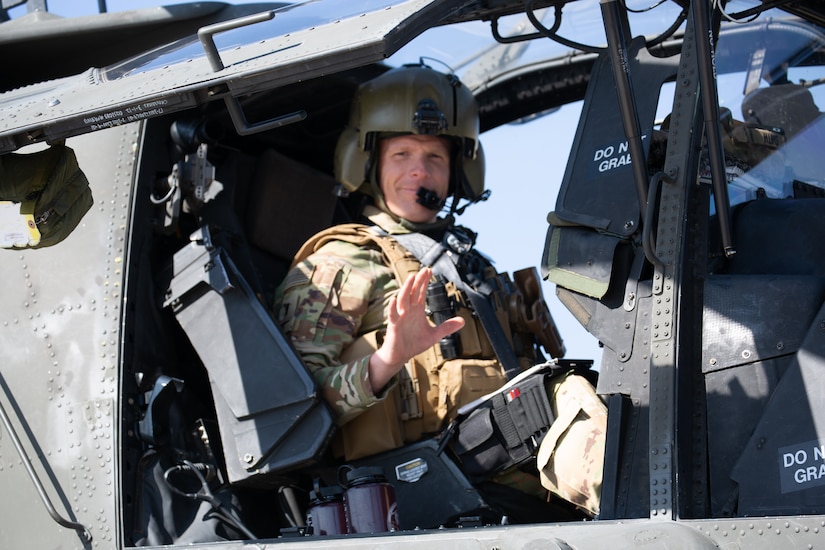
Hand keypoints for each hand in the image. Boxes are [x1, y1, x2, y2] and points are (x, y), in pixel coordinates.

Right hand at [368, 267, 464, 391]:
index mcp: (417, 311)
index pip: (421, 293)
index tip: (429, 270)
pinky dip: (392, 307)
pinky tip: (394, 300)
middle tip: (424, 269)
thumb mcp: (434, 335)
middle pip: (413, 292)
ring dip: (406, 288)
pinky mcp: (393, 326)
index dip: (425, 282)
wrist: (400, 356)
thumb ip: (446, 327)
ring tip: (411, 278)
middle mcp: (408, 311)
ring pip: (402, 300)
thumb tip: (463, 321)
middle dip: (418, 281)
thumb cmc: (414, 344)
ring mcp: (400, 317)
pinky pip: (392, 315)